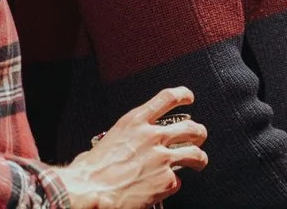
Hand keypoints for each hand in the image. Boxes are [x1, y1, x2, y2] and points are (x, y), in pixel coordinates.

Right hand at [57, 87, 207, 208]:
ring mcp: (163, 158)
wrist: (86, 191)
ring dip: (200, 158)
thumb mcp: (106, 140)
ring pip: (194, 153)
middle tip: (199, 138)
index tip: (189, 97)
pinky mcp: (166, 180)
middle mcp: (153, 136)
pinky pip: (178, 181)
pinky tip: (164, 188)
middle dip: (198, 132)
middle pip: (190, 127)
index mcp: (135, 122)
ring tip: (199, 162)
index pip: (168, 98)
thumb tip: (126, 146)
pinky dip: (172, 185)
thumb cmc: (89, 171)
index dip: (183, 95)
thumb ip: (125, 137)